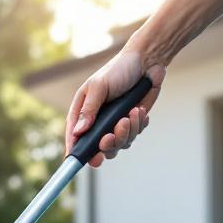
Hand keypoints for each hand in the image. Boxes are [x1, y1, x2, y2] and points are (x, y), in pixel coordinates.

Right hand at [64, 49, 165, 166]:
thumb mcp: (99, 86)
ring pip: (119, 144)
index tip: (79, 160)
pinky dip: (138, 126)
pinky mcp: (131, 123)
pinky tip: (139, 110)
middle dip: (108, 144)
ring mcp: (115, 124)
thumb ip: (89, 109)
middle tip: (112, 134)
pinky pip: (134, 136)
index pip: (75, 135)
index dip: (75, 149)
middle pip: (98, 147)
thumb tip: (78, 131)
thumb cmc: (118, 69)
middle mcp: (98, 121)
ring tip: (132, 113)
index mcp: (83, 111)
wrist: (147, 62)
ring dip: (127, 132)